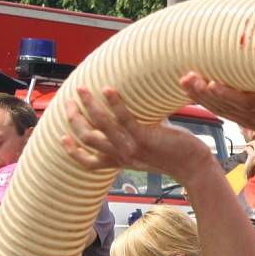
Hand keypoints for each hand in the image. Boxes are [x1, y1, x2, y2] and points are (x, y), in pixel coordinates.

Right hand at [62, 86, 213, 185]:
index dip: (72, 151)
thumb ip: (136, 134)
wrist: (194, 166)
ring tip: (82, 89)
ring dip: (88, 105)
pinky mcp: (144, 138)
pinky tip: (108, 89)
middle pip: (87, 139)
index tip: (61, 137)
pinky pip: (123, 118)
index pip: (88, 162)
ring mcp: (131, 147)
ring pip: (100, 125)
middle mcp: (122, 156)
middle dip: (74, 119)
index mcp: (121, 161)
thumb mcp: (149, 148)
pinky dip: (114, 102)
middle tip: (69, 102)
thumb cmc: (175, 155)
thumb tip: (133, 114)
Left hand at [179, 72, 254, 141]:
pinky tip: (196, 91)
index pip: (244, 102)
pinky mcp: (246, 121)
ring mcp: (249, 120)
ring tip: (185, 81)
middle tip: (187, 76)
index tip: (211, 83)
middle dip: (203, 92)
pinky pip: (223, 112)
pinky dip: (208, 102)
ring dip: (200, 96)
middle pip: (224, 105)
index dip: (226, 94)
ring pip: (220, 109)